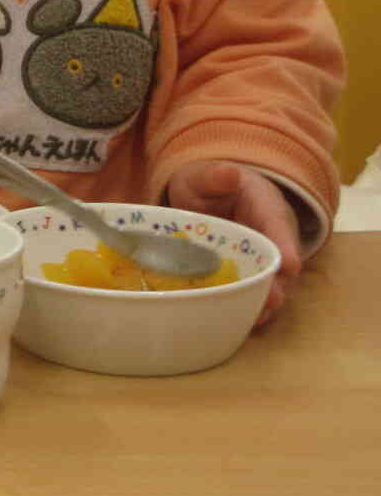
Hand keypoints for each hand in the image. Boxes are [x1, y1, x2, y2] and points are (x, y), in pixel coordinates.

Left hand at [166, 160, 301, 326]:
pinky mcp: (246, 276)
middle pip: (281, 264)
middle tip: (272, 300)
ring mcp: (260, 260)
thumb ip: (215, 176)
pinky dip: (246, 306)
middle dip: (278, 283)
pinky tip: (235, 321)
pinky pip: (251, 293)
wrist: (205, 198)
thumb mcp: (206, 176)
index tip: (290, 264)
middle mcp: (271, 238)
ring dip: (264, 302)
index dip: (286, 246)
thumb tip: (230, 173)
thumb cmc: (209, 186)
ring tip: (256, 318)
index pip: (279, 226)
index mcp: (265, 208)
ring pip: (270, 284)